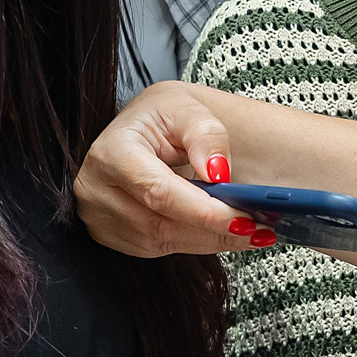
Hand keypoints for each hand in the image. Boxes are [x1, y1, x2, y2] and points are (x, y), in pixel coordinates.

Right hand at [74, 82, 261, 257]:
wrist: (140, 130)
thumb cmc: (160, 117)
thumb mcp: (187, 108)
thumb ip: (206, 135)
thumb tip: (218, 173)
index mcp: (112, 152)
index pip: (160, 192)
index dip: (203, 211)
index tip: (243, 219)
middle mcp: (97, 187)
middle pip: (161, 224)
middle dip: (214, 230)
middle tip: (258, 230)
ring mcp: (100, 215)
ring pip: (162, 242)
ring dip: (209, 240)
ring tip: (249, 232)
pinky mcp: (110, 233)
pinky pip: (157, 247)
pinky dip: (194, 242)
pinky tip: (219, 232)